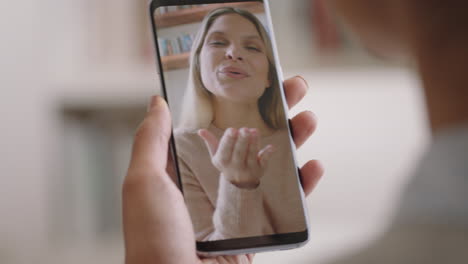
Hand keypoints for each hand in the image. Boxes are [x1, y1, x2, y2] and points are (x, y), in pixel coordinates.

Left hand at [122, 76, 323, 263]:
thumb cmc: (153, 237)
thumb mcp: (144, 181)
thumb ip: (151, 140)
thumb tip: (156, 103)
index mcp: (191, 172)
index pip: (220, 129)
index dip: (239, 107)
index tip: (256, 87)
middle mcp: (218, 186)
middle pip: (253, 142)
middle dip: (275, 114)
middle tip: (293, 88)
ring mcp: (241, 208)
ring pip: (275, 168)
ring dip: (294, 142)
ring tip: (307, 119)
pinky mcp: (259, 230)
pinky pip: (288, 206)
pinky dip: (304, 186)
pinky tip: (312, 166)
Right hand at [198, 127, 273, 188]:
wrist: (240, 183)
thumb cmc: (227, 161)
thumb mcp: (217, 154)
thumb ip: (210, 141)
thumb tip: (200, 130)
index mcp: (222, 161)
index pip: (225, 150)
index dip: (228, 140)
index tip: (232, 129)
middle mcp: (235, 167)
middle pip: (239, 153)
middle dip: (241, 141)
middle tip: (244, 129)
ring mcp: (248, 169)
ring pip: (251, 155)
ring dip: (253, 144)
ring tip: (254, 131)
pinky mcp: (260, 169)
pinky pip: (264, 162)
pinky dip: (267, 154)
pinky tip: (271, 147)